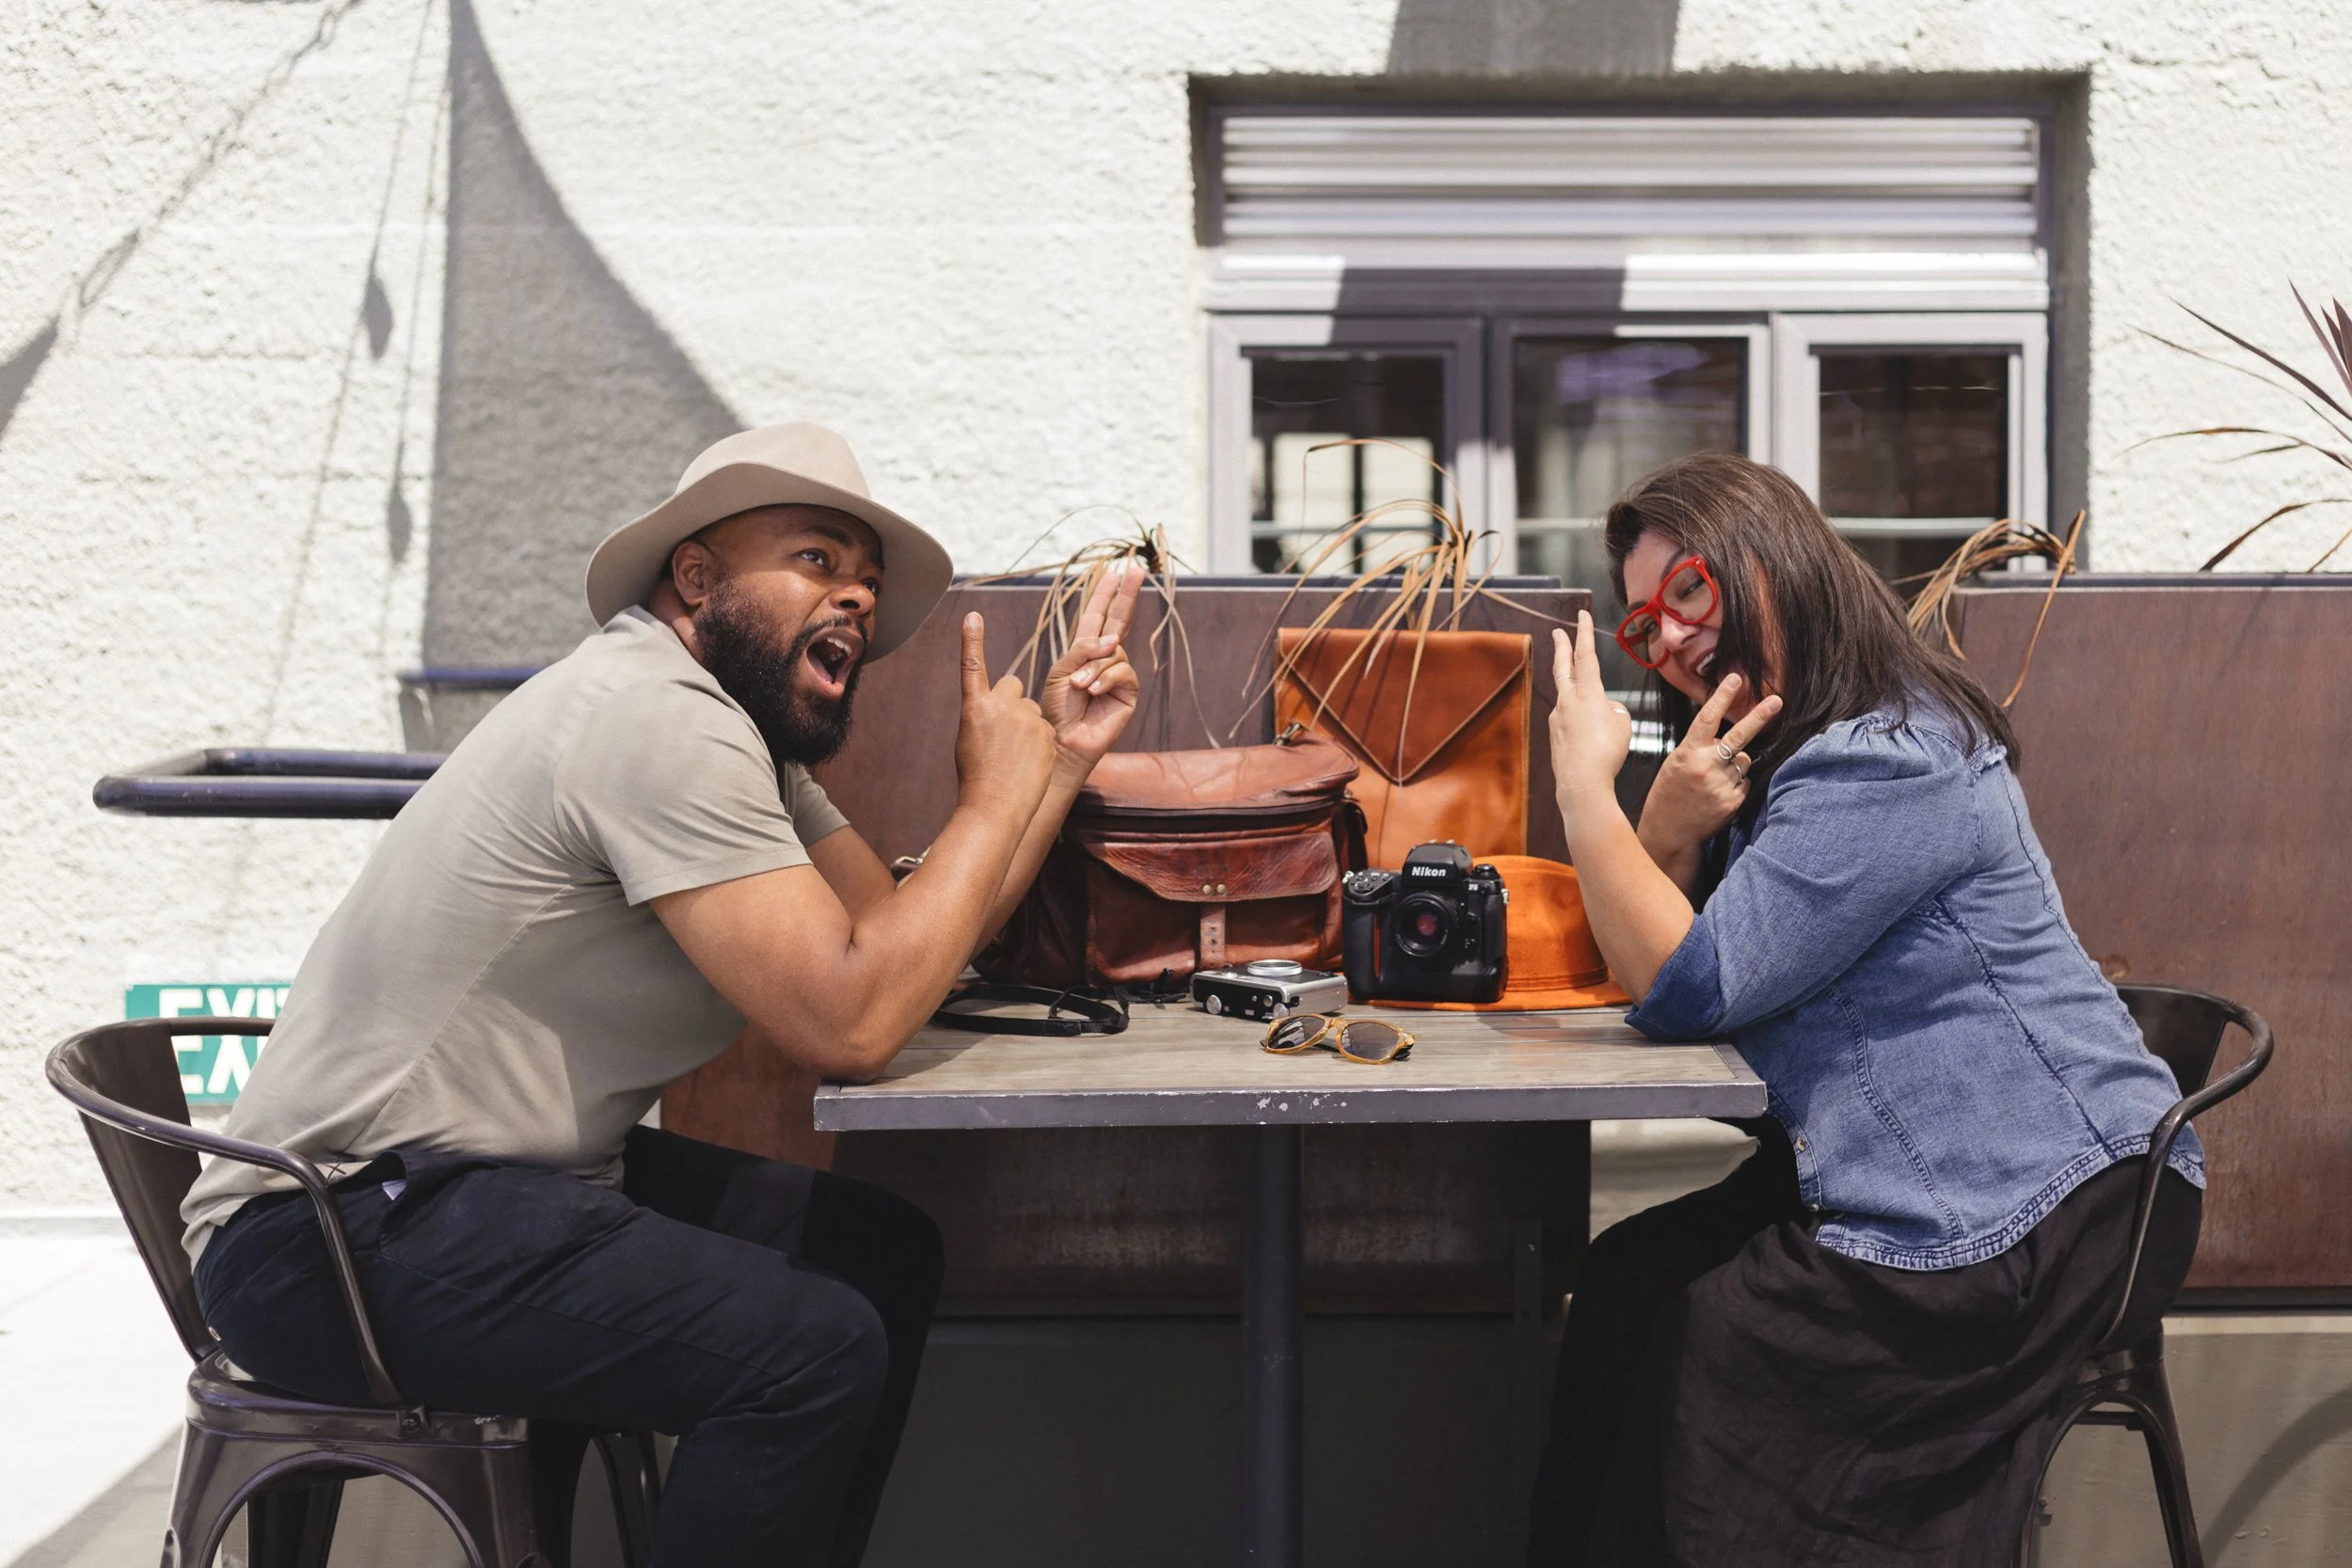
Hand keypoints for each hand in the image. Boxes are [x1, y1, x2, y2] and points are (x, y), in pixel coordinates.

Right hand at [954, 613, 1057, 817]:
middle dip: (1012, 702)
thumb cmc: (977, 776)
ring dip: (1027, 726)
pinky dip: (1039, 743)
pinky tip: (1029, 764)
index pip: (973, 666)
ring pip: (1032, 711)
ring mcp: (1028, 718)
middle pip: (1013, 687)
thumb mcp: (970, 739)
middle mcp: (1002, 705)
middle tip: (1005, 733)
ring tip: (1016, 757)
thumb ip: (984, 716)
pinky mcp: (1048, 732)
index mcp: (975, 706)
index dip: (973, 641)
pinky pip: (1045, 729)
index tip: (973, 616)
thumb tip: (998, 710)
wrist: (997, 805)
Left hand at [1040, 562, 1141, 777]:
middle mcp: (1104, 659)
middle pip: (1119, 621)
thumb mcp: (1061, 670)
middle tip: (1136, 572)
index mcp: (1084, 651)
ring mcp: (1118, 675)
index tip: (1115, 573)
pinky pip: (1122, 672)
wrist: (1061, 740)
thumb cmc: (1056, 708)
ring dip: (1093, 668)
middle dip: (1126, 596)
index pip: (1097, 617)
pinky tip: (1092, 692)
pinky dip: (1104, 679)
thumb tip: (1112, 640)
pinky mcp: (1128, 693)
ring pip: (1114, 652)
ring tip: (1078, 687)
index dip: (1105, 596)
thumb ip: (1083, 650)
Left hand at [1548, 612, 1632, 834]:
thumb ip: (1613, 709)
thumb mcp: (1623, 724)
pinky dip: (1581, 724)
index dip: (1584, 633)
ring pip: (1570, 699)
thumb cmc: (1606, 753)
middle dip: (1562, 647)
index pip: (1586, 655)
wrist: (1582, 783)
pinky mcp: (1554, 734)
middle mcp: (1567, 700)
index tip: (1581, 615)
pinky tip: (1592, 743)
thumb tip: (1604, 708)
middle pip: (1563, 667)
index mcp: (1587, 693)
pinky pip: (1571, 722)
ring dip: (1583, 702)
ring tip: (1603, 729)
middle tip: (1558, 632)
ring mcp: (1557, 718)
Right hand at [1637, 674, 1782, 887]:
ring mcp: (1721, 784)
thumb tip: (1730, 741)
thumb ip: (1700, 748)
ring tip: (1714, 780)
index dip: (1722, 696)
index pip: (1708, 718)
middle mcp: (1706, 766)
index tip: (1735, 678)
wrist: (1668, 828)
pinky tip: (1718, 794)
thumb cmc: (1670, 792)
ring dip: (1735, 766)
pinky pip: (1745, 783)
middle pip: (1739, 736)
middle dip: (1759, 716)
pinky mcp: (1732, 801)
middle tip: (1776, 700)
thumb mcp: (1677, 762)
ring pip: (1743, 762)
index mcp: (1689, 752)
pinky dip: (1736, 785)